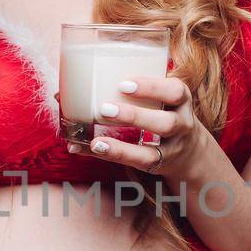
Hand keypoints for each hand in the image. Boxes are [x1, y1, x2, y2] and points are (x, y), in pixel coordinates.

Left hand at [53, 76, 204, 176]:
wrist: (189, 150)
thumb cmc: (158, 110)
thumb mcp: (154, 95)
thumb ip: (122, 89)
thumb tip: (60, 94)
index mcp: (180, 99)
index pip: (175, 91)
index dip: (151, 87)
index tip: (123, 84)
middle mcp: (182, 125)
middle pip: (166, 123)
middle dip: (135, 116)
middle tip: (104, 109)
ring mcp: (172, 150)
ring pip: (152, 153)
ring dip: (122, 148)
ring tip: (95, 142)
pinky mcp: (159, 167)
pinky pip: (136, 165)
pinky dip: (113, 157)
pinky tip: (91, 150)